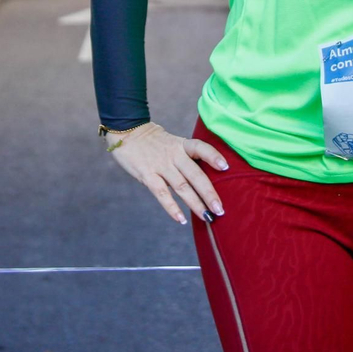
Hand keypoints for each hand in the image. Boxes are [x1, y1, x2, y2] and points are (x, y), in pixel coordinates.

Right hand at [105, 122, 228, 224]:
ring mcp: (161, 165)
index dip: (213, 156)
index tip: (226, 167)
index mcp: (181, 145)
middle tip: (220, 210)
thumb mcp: (173, 143)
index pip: (200, 148)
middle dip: (209, 193)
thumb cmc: (153, 142)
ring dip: (195, 204)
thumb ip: (185, 159)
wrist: (127, 132)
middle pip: (195, 174)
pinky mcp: (147, 175)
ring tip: (207, 217)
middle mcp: (173, 155)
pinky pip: (162, 194)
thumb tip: (203, 179)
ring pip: (182, 187)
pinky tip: (180, 219)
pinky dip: (172, 208)